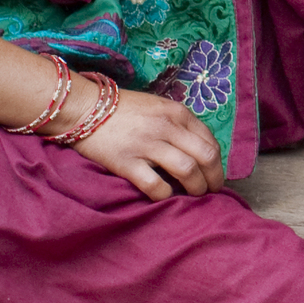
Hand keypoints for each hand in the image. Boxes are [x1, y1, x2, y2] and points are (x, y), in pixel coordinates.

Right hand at [59, 82, 223, 197]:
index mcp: (178, 113)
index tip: (214, 173)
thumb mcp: (158, 107)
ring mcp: (147, 145)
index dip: (217, 162)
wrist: (85, 108)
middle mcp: (167, 127)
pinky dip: (164, 195)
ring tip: (193, 195)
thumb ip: (178, 124)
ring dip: (196, 188)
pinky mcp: (127, 162)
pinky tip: (164, 195)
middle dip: (214, 178)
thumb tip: (198, 149)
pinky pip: (155, 185)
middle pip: (206, 157)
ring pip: (187, 171)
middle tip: (211, 191)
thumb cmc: (123, 109)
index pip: (210, 141)